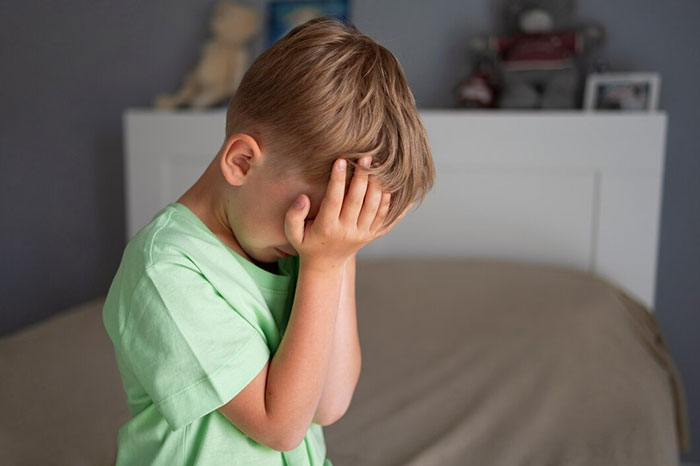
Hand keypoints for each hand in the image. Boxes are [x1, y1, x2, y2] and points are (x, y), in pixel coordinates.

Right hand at [284, 156, 398, 270]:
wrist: (326, 265)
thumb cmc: (307, 243)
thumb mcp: (292, 233)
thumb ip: (293, 215)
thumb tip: (303, 197)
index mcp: (327, 227)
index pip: (334, 199)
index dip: (337, 179)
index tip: (340, 160)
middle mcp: (346, 231)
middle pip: (358, 200)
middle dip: (362, 177)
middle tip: (366, 157)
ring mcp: (362, 234)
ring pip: (374, 207)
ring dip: (377, 186)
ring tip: (378, 166)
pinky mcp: (372, 235)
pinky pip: (385, 217)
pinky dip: (389, 201)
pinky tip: (392, 184)